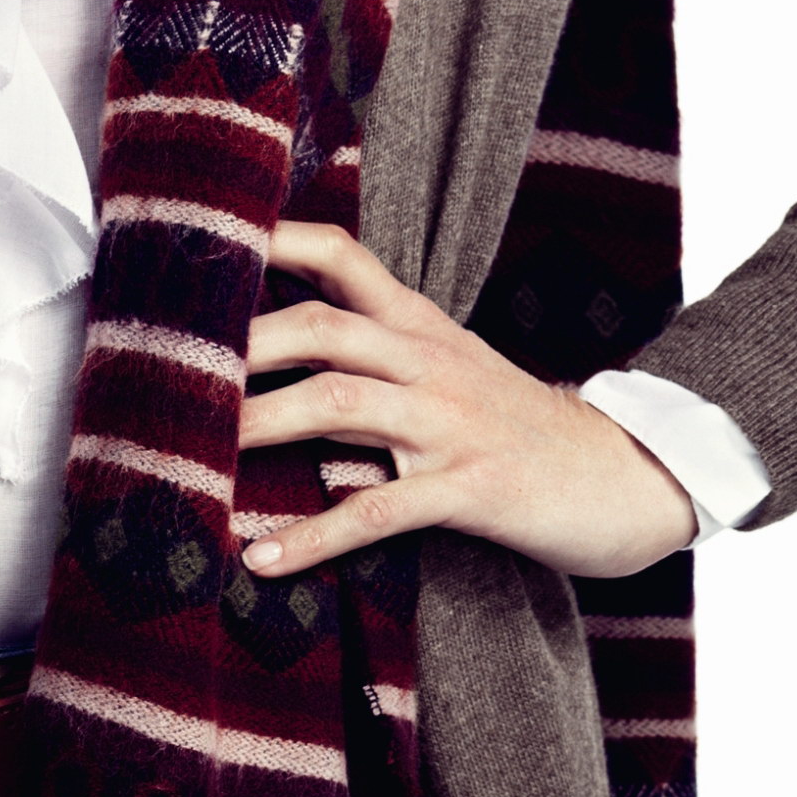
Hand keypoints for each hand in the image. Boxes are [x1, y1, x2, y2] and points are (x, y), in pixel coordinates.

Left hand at [237, 222, 696, 583]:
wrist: (630, 476)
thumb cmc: (526, 430)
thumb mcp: (457, 370)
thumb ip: (383, 352)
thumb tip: (286, 357)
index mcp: (422, 326)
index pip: (340, 256)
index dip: (271, 241)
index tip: (201, 242)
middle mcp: (430, 362)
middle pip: (321, 326)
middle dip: (239, 344)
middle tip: (167, 367)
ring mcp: (450, 424)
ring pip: (339, 402)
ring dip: (260, 425)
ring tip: (193, 453)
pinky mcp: (470, 488)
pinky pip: (378, 509)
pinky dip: (315, 534)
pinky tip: (264, 555)